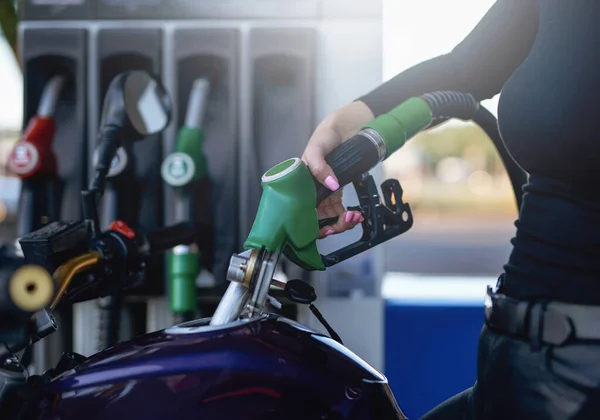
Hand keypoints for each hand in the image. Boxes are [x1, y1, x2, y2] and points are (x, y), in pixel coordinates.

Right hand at [302, 101, 374, 237]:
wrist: (346, 128)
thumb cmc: (324, 136)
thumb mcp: (316, 149)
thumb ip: (319, 166)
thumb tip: (331, 184)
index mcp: (299, 186)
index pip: (301, 213)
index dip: (313, 225)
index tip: (327, 227)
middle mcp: (310, 192)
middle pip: (317, 220)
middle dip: (332, 227)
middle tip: (346, 221)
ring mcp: (325, 193)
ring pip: (330, 219)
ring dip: (342, 223)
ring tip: (354, 217)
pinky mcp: (337, 192)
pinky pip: (340, 212)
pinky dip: (348, 217)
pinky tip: (356, 215)